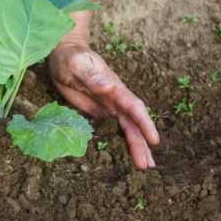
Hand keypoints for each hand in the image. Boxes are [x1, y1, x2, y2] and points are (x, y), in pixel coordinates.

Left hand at [49, 43, 159, 168]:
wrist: (65, 54)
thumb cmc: (70, 57)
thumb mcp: (77, 64)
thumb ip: (92, 76)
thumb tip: (110, 87)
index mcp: (114, 87)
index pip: (133, 107)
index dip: (144, 123)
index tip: (154, 140)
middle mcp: (116, 98)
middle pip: (133, 123)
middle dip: (141, 143)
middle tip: (148, 166)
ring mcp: (109, 105)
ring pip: (126, 128)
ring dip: (136, 145)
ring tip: (144, 166)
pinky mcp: (100, 110)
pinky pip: (114, 128)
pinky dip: (123, 141)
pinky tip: (128, 154)